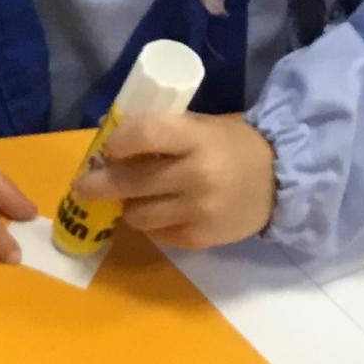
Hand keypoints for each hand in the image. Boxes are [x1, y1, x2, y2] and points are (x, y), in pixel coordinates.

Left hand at [69, 113, 277, 250]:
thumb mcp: (200, 126)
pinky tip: (161, 211)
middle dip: (97, 185)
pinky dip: (152, 224)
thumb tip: (104, 129)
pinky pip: (157, 234)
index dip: (117, 143)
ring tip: (132, 198)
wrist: (281, 182)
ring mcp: (198, 211)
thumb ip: (158, 130)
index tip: (107, 150)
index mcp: (196, 138)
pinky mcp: (199, 238)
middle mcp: (196, 175)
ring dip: (127, 206)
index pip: (143, 136)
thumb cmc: (232, 147)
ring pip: (137, 215)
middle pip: (129, 183)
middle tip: (83, 185)